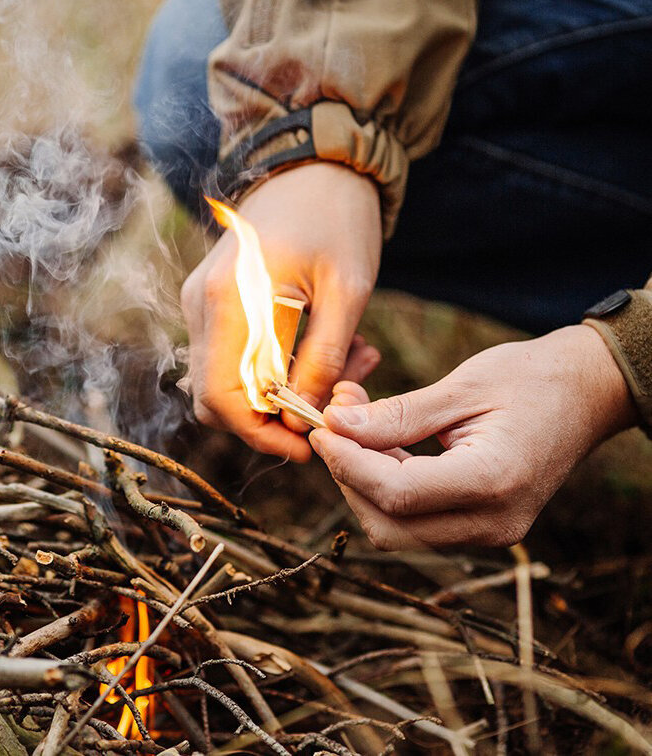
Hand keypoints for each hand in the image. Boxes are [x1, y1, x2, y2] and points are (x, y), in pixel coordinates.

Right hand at [181, 163, 381, 461]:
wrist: (313, 164)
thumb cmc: (337, 218)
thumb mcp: (348, 291)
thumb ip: (323, 360)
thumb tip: (305, 417)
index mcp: (230, 299)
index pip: (222, 399)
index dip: (260, 434)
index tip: (308, 445)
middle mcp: (201, 304)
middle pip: (213, 400)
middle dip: (269, 421)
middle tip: (328, 410)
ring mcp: (200, 303)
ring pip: (223, 384)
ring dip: (276, 395)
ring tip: (342, 368)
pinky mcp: (212, 302)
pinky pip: (230, 359)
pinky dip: (270, 372)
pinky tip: (317, 351)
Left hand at [310, 325, 637, 548]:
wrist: (589, 394)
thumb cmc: (530, 379)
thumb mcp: (460, 387)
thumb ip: (396, 415)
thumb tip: (336, 425)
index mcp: (492, 481)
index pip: (396, 493)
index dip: (346, 463)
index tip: (322, 427)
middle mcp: (493, 522)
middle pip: (388, 524)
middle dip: (348, 476)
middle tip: (334, 424)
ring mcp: (490, 532)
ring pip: (396, 530)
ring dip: (363, 482)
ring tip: (356, 426)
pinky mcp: (482, 528)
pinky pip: (416, 522)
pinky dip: (387, 487)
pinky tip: (380, 444)